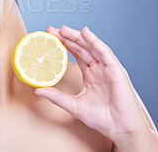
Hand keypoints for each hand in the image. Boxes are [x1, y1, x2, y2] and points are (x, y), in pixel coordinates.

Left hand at [35, 26, 152, 146]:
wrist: (120, 129)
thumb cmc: (102, 119)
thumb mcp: (73, 105)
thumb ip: (56, 96)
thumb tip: (38, 90)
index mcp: (90, 75)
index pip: (76, 54)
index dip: (63, 44)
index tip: (49, 37)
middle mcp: (99, 69)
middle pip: (81, 47)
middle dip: (67, 37)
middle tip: (51, 29)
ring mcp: (107, 68)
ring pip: (91, 47)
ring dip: (78, 37)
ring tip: (63, 29)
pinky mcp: (116, 70)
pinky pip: (105, 52)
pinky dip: (95, 42)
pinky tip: (85, 33)